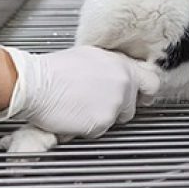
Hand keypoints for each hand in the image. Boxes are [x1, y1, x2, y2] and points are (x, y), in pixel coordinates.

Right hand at [0, 45, 155, 137]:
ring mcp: (115, 103)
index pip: (151, 82)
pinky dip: (88, 128)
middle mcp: (124, 82)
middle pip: (132, 106)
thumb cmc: (55, 70)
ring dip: (102, 117)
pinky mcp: (103, 121)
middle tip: (96, 105)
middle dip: (118, 109)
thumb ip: (110, 67)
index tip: (140, 98)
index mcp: (122, 64)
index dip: (144, 93)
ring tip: (81, 107)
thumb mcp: (90, 56)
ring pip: (116, 120)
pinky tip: (75, 115)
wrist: (37, 84)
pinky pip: (100, 131)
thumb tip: (115, 75)